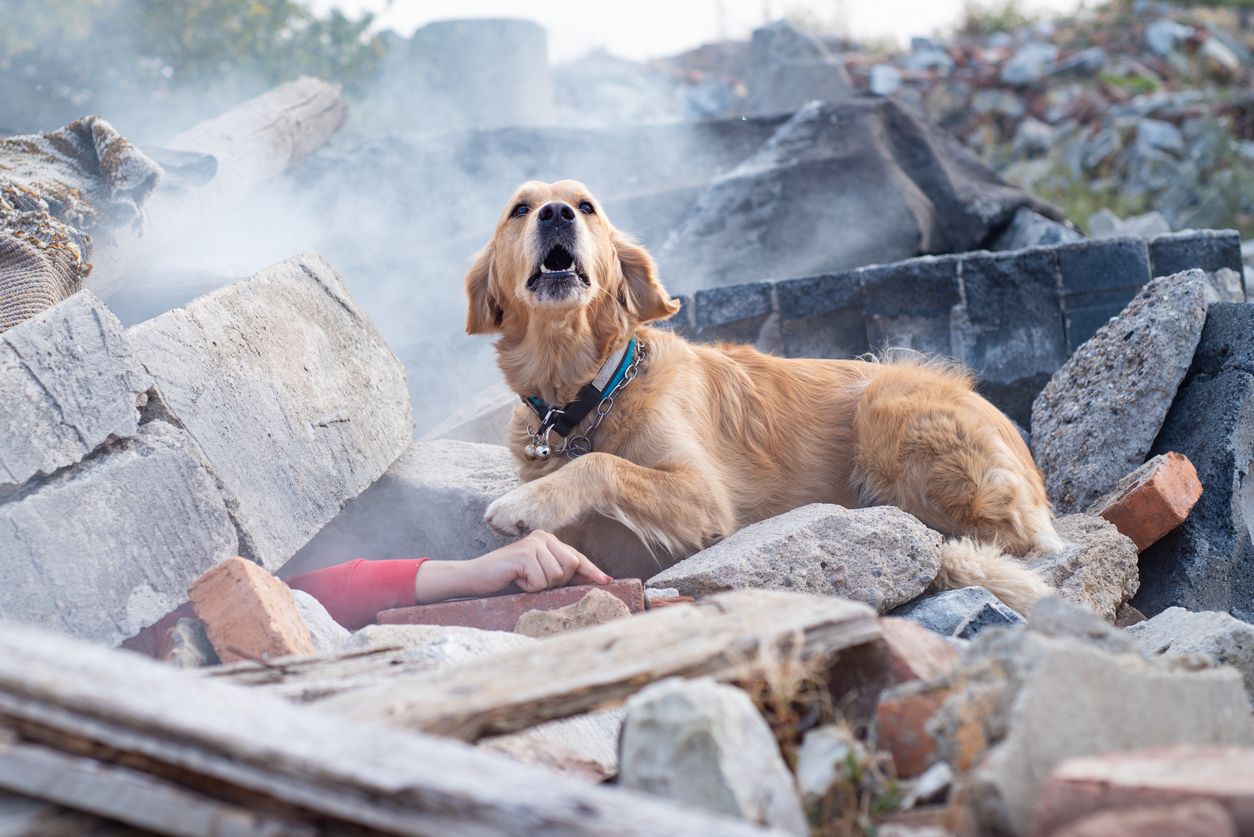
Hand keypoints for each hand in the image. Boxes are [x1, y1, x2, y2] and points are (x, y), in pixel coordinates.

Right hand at [413, 531, 612, 603]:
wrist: (476, 579)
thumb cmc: (508, 581)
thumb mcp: (539, 577)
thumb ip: (561, 576)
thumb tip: (595, 580)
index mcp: (549, 540)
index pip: (577, 557)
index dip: (592, 571)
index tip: (608, 581)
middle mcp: (543, 537)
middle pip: (571, 566)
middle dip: (556, 582)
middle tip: (532, 582)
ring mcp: (534, 543)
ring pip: (557, 575)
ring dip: (539, 586)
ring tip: (522, 580)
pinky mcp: (524, 553)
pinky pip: (540, 580)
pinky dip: (529, 587)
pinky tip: (515, 579)